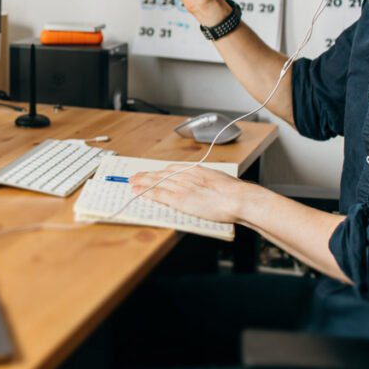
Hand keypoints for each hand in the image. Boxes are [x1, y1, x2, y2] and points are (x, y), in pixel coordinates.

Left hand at [129, 165, 251, 223]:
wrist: (237, 198)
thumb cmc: (234, 192)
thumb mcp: (219, 179)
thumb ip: (209, 180)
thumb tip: (208, 185)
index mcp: (196, 170)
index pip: (172, 169)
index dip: (160, 171)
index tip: (153, 172)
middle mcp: (186, 175)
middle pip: (161, 173)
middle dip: (147, 175)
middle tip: (135, 176)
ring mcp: (181, 187)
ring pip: (156, 182)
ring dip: (142, 182)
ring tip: (132, 182)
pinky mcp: (179, 199)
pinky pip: (158, 194)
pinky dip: (146, 192)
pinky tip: (137, 191)